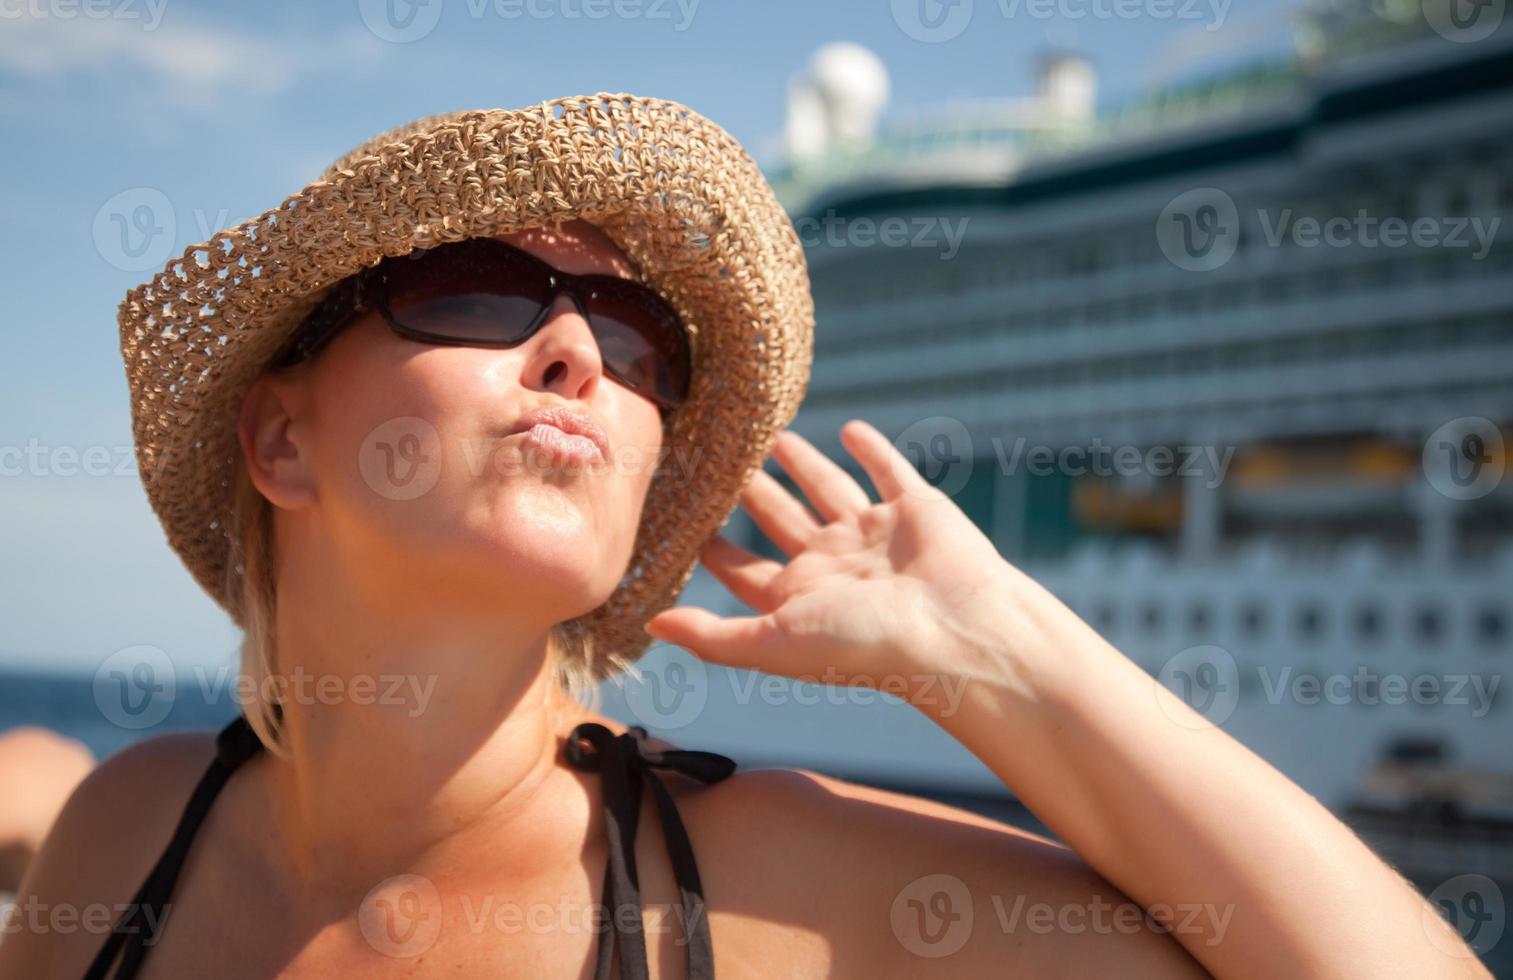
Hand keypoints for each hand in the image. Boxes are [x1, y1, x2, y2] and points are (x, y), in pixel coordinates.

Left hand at [644, 420, 1020, 704]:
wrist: (955, 628)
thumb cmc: (865, 645)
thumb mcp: (775, 642)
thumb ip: (714, 634)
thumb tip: (652, 623)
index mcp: (802, 600)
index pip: (746, 570)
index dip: (715, 549)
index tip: (682, 518)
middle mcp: (836, 567)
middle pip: (782, 522)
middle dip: (752, 496)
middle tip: (719, 461)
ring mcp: (876, 536)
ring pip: (829, 491)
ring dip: (804, 466)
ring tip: (773, 439)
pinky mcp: (915, 508)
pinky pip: (889, 470)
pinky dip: (871, 450)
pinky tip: (849, 429)